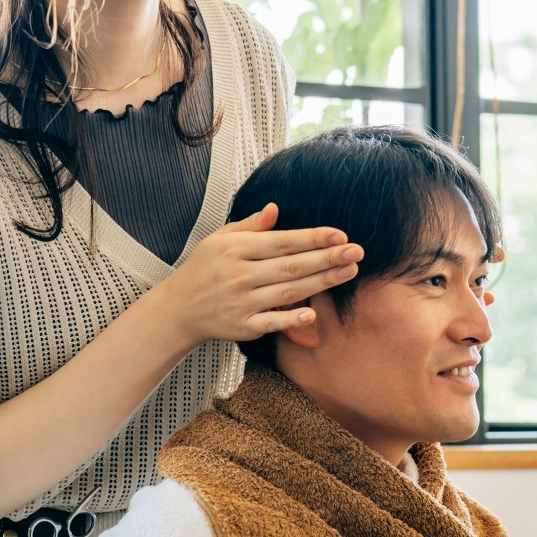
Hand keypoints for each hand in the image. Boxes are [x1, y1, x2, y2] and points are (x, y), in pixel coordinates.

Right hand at [155, 202, 363, 345]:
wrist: (178, 308)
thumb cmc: (204, 268)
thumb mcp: (219, 239)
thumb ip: (250, 226)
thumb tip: (275, 208)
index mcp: (235, 249)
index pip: (282, 242)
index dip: (313, 238)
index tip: (340, 235)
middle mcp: (239, 275)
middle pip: (291, 266)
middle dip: (327, 258)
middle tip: (357, 252)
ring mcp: (242, 303)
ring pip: (288, 292)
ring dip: (322, 282)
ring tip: (349, 272)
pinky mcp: (243, 327)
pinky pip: (271, 323)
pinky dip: (291, 320)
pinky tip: (313, 313)